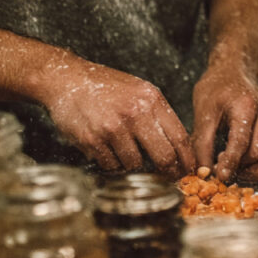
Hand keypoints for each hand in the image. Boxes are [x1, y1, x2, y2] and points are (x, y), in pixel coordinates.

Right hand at [41, 58, 195, 175]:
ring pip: (135, 164)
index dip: (186, 158)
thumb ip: (158, 113)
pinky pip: (111, 165)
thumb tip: (177, 145)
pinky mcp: (94, 140)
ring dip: (132, 164)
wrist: (69, 79)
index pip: (179, 136)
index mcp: (152, 99)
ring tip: (123, 149)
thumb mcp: (140, 90)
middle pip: (163, 156)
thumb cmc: (106, 87)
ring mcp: (114, 128)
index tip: (188, 170)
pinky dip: (111, 163)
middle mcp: (136, 113)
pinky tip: (106, 147)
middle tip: (168, 177)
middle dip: (168, 171)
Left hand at [191, 63, 257, 182]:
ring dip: (252, 170)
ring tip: (231, 169)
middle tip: (218, 170)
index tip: (220, 177)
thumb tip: (202, 172)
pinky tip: (241, 166)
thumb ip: (202, 142)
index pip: (241, 140)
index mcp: (246, 105)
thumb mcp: (203, 112)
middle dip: (239, 167)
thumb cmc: (216, 90)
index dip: (231, 162)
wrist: (233, 72)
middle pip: (257, 151)